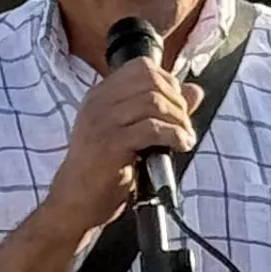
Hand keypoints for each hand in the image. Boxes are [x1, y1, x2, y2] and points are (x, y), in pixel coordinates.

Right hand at [44, 55, 199, 242]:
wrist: (75, 204)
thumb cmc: (102, 172)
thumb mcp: (131, 134)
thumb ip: (162, 109)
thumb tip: (195, 90)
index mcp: (99, 97)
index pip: (140, 67)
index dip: (167, 81)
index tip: (177, 105)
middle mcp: (97, 104)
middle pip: (151, 80)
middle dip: (177, 101)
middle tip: (183, 124)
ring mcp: (101, 122)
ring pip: (154, 102)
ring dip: (179, 120)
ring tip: (184, 138)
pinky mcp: (110, 143)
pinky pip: (153, 128)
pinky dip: (175, 135)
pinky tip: (181, 145)